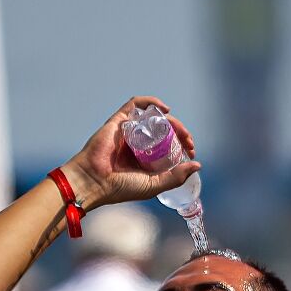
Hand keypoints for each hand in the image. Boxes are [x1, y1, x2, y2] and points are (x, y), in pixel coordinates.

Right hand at [61, 97, 198, 209]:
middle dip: (180, 133)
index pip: (168, 146)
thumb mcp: (153, 186)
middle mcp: (137, 143)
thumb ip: (174, 177)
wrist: (94, 182)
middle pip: (163, 130)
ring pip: (153, 118)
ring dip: (170, 120)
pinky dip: (150, 102)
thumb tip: (197, 165)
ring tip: (180, 130)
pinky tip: (165, 109)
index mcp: (144, 159)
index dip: (182, 145)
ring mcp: (128, 131)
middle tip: (188, 141)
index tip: (191, 150)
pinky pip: (135, 105)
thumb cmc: (120, 188)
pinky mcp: (118, 121)